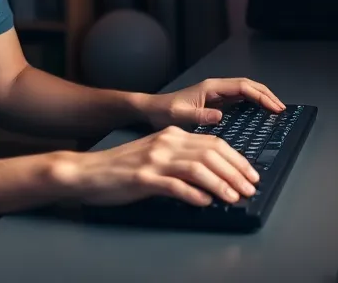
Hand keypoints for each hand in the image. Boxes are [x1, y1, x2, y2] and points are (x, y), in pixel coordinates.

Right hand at [56, 126, 260, 206]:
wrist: (87, 171)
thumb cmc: (122, 167)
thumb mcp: (155, 153)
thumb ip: (181, 157)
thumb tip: (214, 173)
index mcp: (171, 135)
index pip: (214, 143)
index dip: (237, 159)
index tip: (250, 174)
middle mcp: (165, 143)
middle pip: (211, 154)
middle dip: (235, 172)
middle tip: (250, 188)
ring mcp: (154, 161)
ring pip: (198, 168)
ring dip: (221, 184)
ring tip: (234, 197)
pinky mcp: (142, 179)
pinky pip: (174, 186)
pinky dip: (193, 194)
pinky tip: (205, 202)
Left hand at [140, 77, 284, 129]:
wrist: (153, 110)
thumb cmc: (165, 111)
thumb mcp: (180, 115)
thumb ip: (199, 115)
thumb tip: (220, 115)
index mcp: (211, 87)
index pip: (242, 87)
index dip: (260, 96)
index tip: (273, 106)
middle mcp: (216, 87)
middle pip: (248, 86)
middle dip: (266, 95)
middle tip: (281, 108)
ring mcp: (217, 93)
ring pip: (246, 91)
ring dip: (262, 97)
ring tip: (276, 109)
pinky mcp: (216, 101)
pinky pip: (240, 99)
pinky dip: (253, 103)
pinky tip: (260, 112)